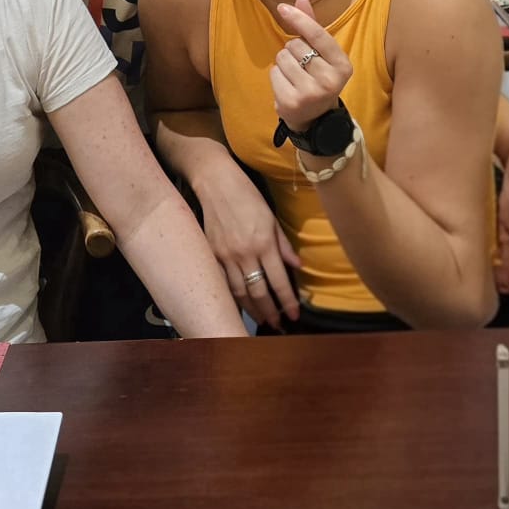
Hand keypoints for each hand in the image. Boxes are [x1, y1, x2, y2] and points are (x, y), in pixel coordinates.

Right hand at [196, 161, 301, 328]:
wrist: (215, 183)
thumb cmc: (247, 196)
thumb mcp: (272, 218)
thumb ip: (283, 245)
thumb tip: (297, 266)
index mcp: (263, 243)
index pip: (279, 281)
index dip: (287, 302)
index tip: (294, 315)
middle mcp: (244, 253)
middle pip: (258, 292)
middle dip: (270, 313)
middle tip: (278, 325)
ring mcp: (225, 255)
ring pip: (239, 292)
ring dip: (251, 310)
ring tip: (261, 320)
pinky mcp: (211, 253)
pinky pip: (222, 281)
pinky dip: (232, 296)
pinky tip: (238, 304)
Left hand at [271, 0, 352, 133]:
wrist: (316, 118)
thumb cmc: (318, 77)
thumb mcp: (322, 54)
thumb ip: (312, 25)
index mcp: (343, 65)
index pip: (318, 35)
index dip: (299, 19)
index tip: (281, 7)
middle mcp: (330, 80)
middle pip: (294, 45)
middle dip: (293, 51)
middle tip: (303, 68)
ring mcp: (311, 93)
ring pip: (282, 58)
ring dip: (283, 64)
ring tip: (295, 78)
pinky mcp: (291, 102)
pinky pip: (273, 73)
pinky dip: (276, 77)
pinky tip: (288, 87)